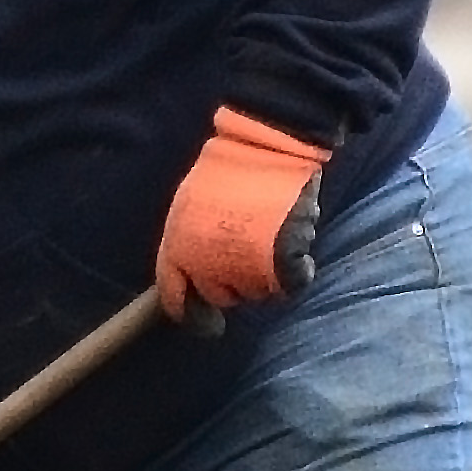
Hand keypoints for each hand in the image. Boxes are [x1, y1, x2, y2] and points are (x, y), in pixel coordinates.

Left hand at [157, 106, 330, 329]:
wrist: (264, 146)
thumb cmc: (227, 170)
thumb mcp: (189, 204)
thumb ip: (187, 243)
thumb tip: (193, 278)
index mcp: (178, 248)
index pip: (176, 296)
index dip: (190, 315)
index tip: (206, 325)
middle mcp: (207, 265)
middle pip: (220, 298)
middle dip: (230, 285)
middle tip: (244, 256)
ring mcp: (245, 266)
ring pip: (255, 293)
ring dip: (262, 277)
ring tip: (267, 238)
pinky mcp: (282, 262)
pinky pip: (289, 286)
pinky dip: (295, 274)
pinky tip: (294, 256)